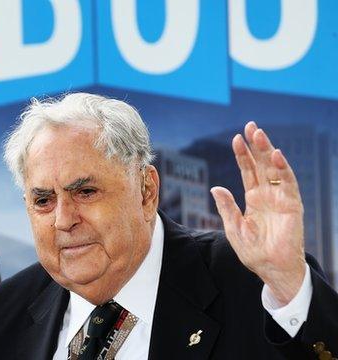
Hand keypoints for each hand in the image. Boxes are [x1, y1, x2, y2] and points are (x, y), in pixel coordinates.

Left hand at [210, 121, 305, 305]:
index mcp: (254, 199)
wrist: (271, 268)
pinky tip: (275, 155)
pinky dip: (282, 168)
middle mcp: (268, 195)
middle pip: (262, 165)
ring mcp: (281, 198)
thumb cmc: (253, 252)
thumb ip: (226, 207)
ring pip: (274, 169)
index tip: (236, 138)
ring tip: (259, 134)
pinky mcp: (292, 206)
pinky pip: (288, 183)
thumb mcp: (233, 228)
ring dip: (268, 151)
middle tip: (251, 126)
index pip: (248, 171)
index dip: (243, 155)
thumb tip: (215, 187)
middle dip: (256, 145)